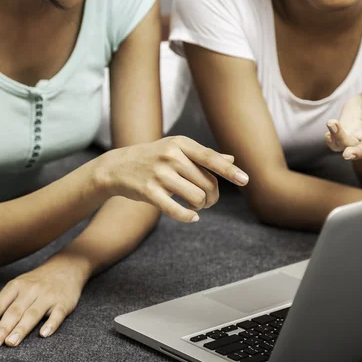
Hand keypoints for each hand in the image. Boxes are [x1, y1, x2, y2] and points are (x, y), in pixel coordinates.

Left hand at [0, 253, 90, 347]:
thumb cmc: (37, 281)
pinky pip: (57, 314)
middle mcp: (30, 290)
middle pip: (14, 311)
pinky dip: (51, 324)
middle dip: (2, 328)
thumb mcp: (16, 286)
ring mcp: (48, 296)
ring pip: (33, 313)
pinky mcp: (63, 302)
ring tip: (10, 343)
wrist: (66, 267)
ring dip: (21, 329)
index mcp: (16, 286)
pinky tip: (43, 335)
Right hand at [95, 136, 248, 222]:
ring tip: (196, 206)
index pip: (211, 158)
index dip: (229, 171)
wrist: (116, 167)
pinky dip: (188, 217)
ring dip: (201, 207)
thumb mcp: (176, 150)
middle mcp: (170, 156)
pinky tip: (193, 218)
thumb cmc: (153, 158)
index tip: (245, 180)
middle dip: (212, 197)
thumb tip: (231, 159)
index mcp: (180, 144)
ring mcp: (159, 174)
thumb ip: (202, 156)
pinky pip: (176, 209)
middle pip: (207, 183)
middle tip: (208, 202)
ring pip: (196, 197)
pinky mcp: (149, 192)